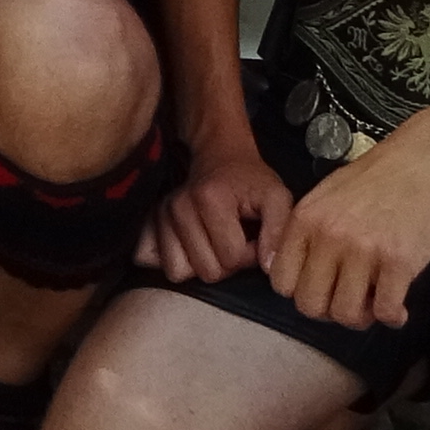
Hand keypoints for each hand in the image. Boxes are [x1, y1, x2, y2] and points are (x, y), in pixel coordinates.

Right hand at [149, 125, 297, 284]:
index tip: (254, 235)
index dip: (251, 253)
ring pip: (180, 273)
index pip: (232, 257)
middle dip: (228, 263)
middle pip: (207, 271)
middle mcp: (178, 208)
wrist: (220, 156)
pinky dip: (180, 263)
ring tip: (217, 243)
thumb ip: (278, 231)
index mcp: (209, 199)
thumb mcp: (277, 197)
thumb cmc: (251, 179)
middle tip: (236, 240)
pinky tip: (195, 247)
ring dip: (204, 264)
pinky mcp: (151, 223)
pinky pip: (160, 263)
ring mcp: (160, 216)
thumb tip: (269, 268)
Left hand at [265, 118, 429, 329]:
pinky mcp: (399, 261)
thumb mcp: (330, 194)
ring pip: (345, 314)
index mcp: (306, 218)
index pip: (281, 281)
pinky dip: (392, 316)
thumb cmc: (383, 175)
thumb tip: (297, 272)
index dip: (302, 292)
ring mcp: (363, 250)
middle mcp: (328, 235)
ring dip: (362, 317)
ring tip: (376, 302)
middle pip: (310, 305)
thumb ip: (309, 230)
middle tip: (352, 301)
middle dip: (331, 311)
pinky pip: (385, 311)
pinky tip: (399, 307)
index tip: (324, 289)